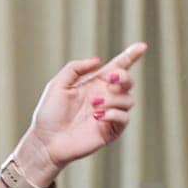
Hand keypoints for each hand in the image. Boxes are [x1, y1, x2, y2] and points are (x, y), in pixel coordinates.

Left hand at [26, 42, 147, 168]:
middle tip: (108, 79)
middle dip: (123, 77)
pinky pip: (124, 118)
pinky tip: (97, 116)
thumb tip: (99, 60)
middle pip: (128, 82)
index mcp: (94, 84)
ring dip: (113, 98)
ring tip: (94, 105)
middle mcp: (105, 97)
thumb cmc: (49, 114)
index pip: (117, 67)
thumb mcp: (58, 84)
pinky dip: (113, 113)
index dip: (131, 56)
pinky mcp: (111, 131)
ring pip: (128, 99)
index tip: (142, 46)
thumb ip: (76, 68)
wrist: (46, 141)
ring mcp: (110, 114)